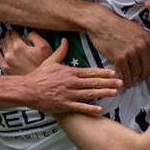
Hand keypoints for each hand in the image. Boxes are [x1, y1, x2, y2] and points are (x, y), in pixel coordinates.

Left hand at [0, 28, 52, 74]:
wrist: (39, 83)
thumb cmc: (43, 65)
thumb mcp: (44, 46)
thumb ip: (34, 36)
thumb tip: (27, 34)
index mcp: (19, 47)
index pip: (13, 34)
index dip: (14, 31)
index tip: (14, 30)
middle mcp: (11, 54)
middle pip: (6, 39)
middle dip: (8, 35)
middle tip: (10, 33)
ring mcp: (7, 62)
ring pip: (2, 47)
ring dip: (4, 42)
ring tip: (6, 40)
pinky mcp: (6, 69)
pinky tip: (0, 51)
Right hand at [5, 42, 120, 114]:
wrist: (27, 89)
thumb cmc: (38, 76)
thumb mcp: (50, 61)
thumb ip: (60, 51)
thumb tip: (65, 40)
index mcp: (70, 72)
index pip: (90, 71)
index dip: (103, 72)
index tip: (114, 73)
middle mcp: (72, 83)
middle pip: (93, 82)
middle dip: (109, 82)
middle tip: (122, 83)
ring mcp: (69, 94)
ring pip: (89, 94)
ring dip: (103, 93)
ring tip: (115, 93)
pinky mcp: (64, 105)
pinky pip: (79, 107)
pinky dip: (89, 109)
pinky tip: (100, 109)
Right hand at [86, 8, 149, 88]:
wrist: (101, 23)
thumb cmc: (116, 25)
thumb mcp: (135, 29)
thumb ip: (142, 41)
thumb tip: (145, 53)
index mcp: (147, 39)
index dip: (147, 69)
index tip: (144, 73)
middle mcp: (141, 46)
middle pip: (145, 68)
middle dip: (142, 76)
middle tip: (138, 80)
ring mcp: (131, 53)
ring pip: (136, 73)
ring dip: (133, 80)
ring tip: (130, 82)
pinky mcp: (120, 58)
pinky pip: (126, 74)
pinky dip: (126, 81)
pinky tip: (124, 83)